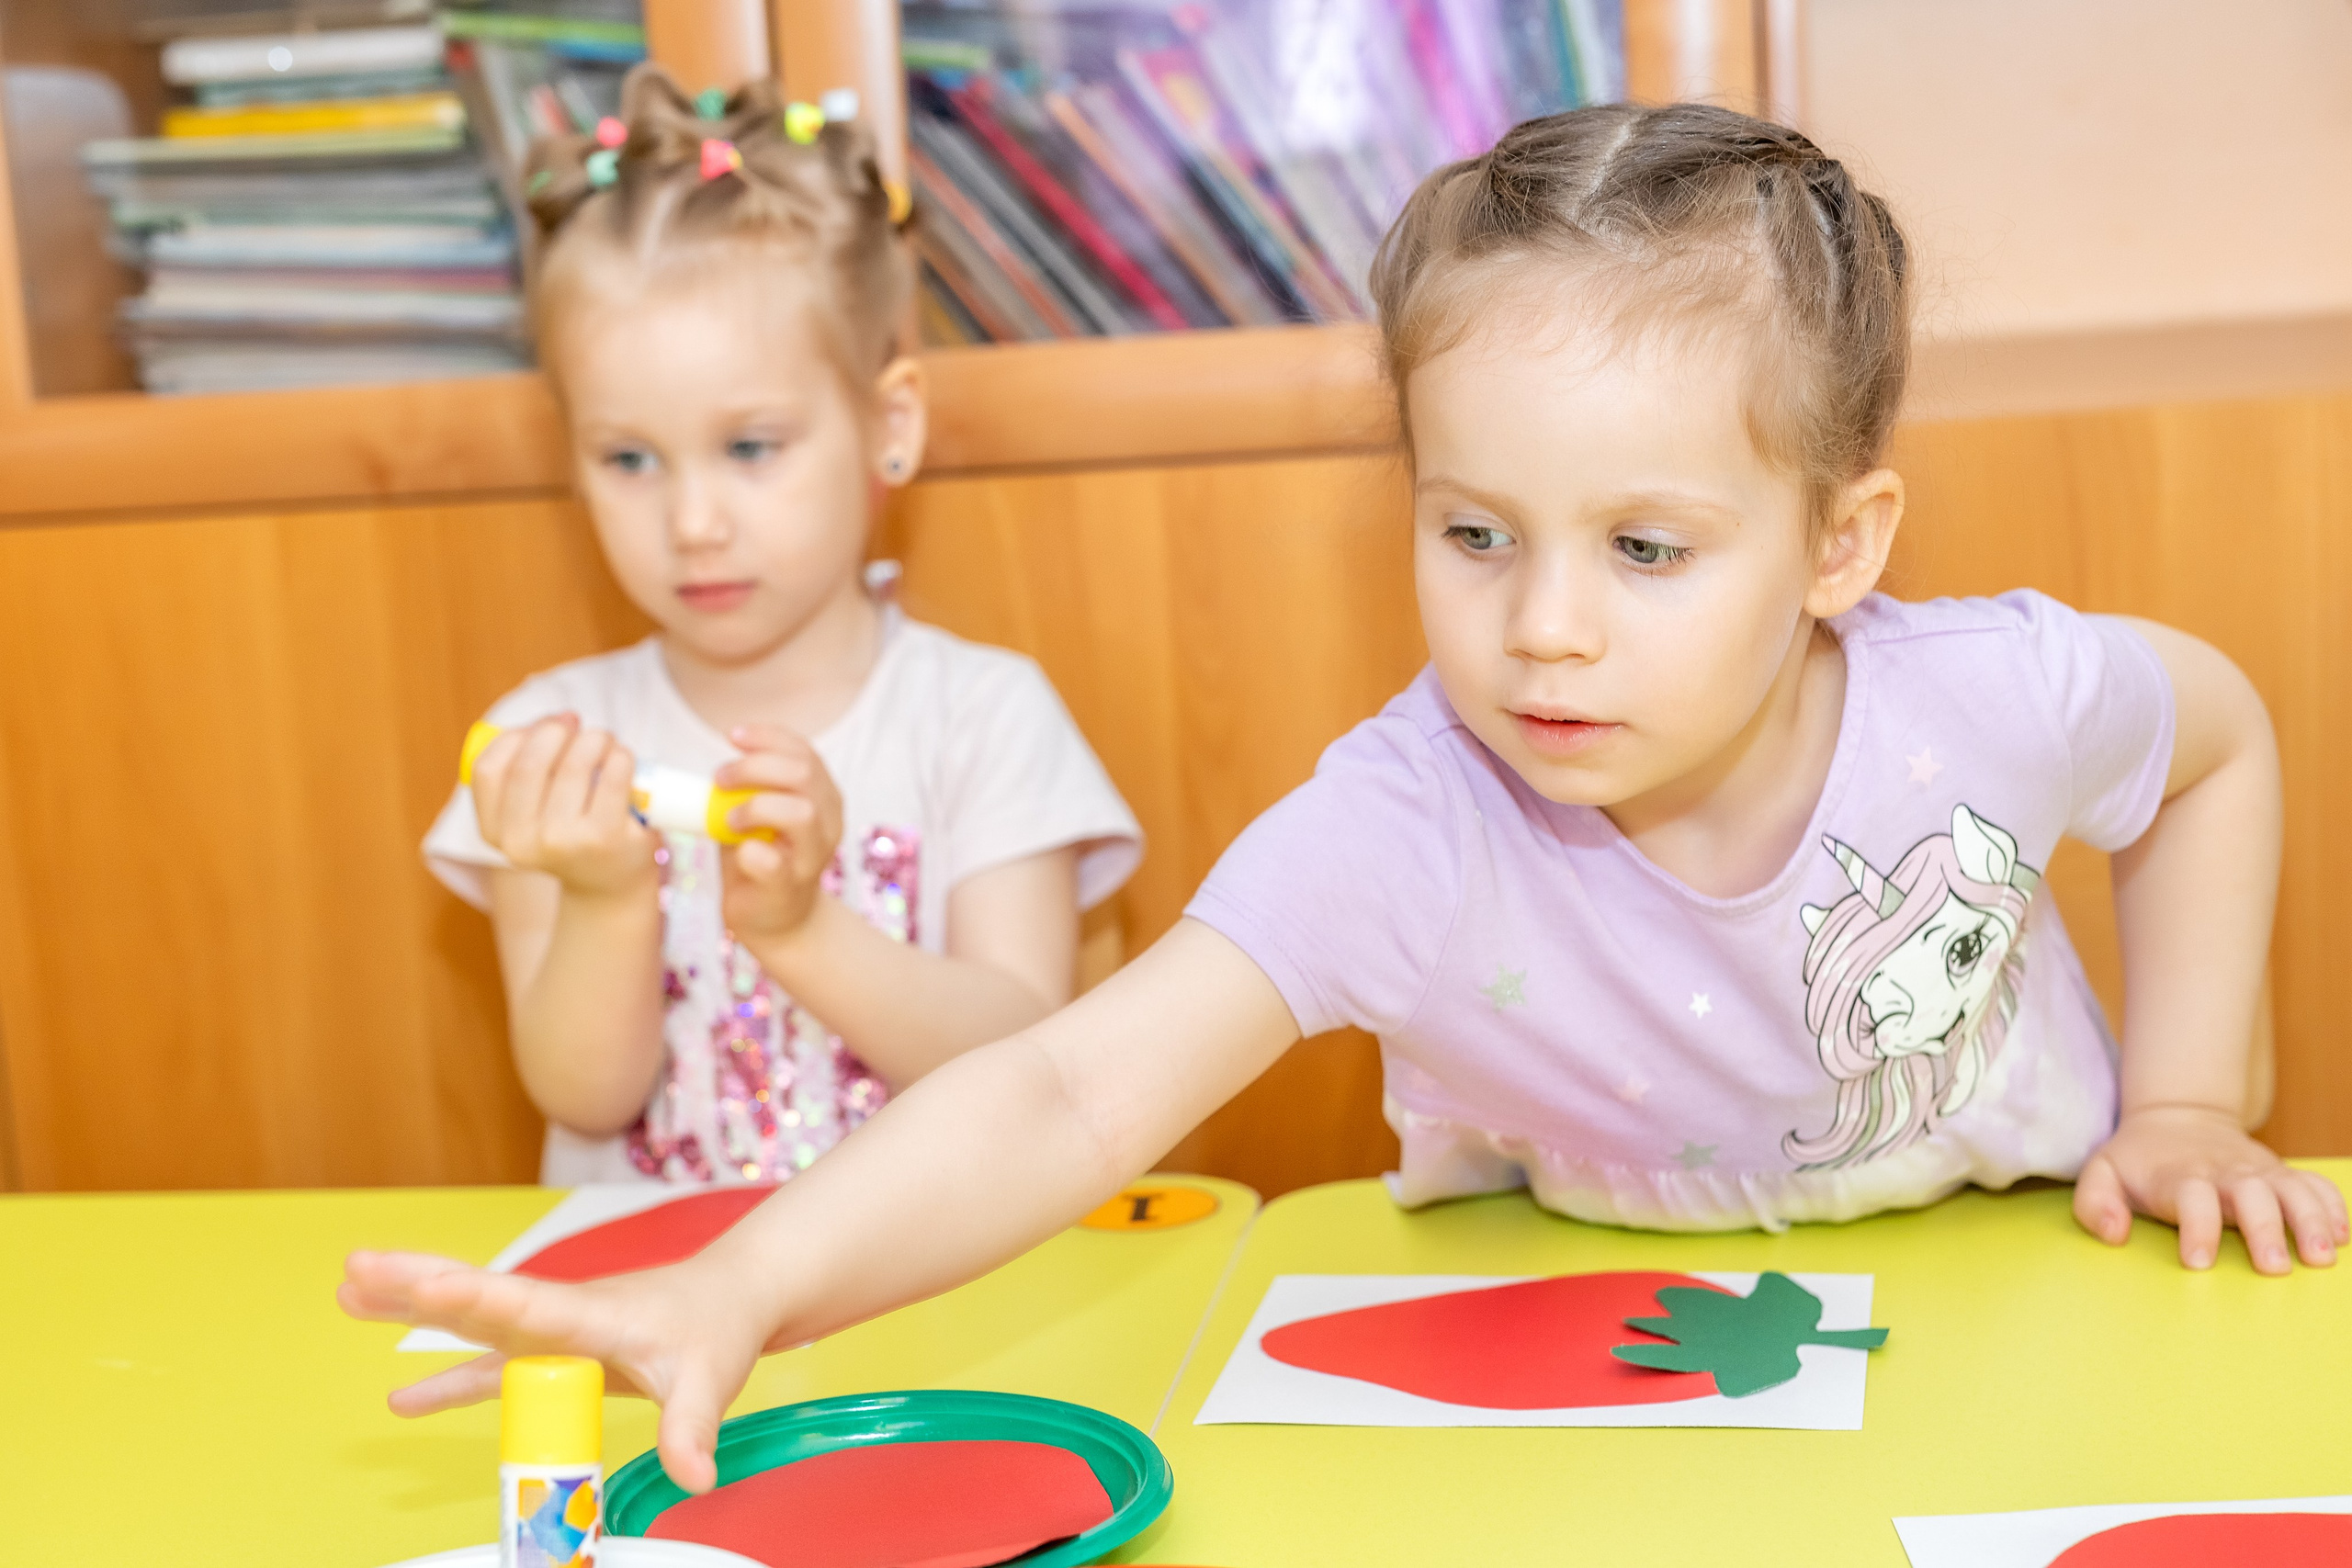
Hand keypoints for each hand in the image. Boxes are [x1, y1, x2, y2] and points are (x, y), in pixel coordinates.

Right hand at [340, 1249, 768, 1492]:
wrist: (729, 1298)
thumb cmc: (716, 1328)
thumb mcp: (710, 1379)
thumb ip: (693, 1427)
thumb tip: (693, 1477)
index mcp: (594, 1314)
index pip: (529, 1305)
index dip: (480, 1296)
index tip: (429, 1284)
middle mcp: (559, 1315)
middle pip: (479, 1297)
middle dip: (417, 1282)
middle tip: (356, 1265)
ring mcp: (549, 1332)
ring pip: (471, 1320)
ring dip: (413, 1308)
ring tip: (349, 1291)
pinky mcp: (550, 1353)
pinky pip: (487, 1367)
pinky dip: (444, 1381)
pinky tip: (399, 1399)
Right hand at [472, 715, 656, 897]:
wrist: (610, 886)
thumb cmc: (573, 833)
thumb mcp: (535, 811)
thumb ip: (530, 769)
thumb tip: (559, 720)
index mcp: (496, 832)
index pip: (488, 768)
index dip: (517, 736)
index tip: (543, 726)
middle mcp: (522, 842)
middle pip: (531, 762)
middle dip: (557, 731)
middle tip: (577, 726)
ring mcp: (563, 841)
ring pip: (574, 763)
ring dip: (594, 738)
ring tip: (604, 741)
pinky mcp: (604, 837)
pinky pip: (613, 774)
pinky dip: (620, 755)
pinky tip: (622, 759)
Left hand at [715, 725, 842, 944]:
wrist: (778, 921)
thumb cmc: (764, 859)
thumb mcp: (760, 815)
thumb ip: (751, 788)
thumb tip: (718, 763)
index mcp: (823, 797)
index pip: (804, 752)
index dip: (768, 737)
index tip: (732, 736)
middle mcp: (827, 822)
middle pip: (803, 774)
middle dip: (754, 767)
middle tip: (720, 779)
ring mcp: (812, 856)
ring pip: (801, 813)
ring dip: (755, 806)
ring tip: (729, 819)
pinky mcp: (789, 887)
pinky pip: (773, 862)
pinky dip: (749, 851)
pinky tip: (738, 852)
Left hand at [2073, 1104, 2347, 1273]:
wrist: (2177, 1117)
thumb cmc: (2138, 1160)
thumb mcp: (2101, 1173)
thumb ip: (2095, 1204)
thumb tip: (2114, 1234)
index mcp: (2180, 1176)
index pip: (2190, 1198)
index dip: (2195, 1227)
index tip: (2198, 1262)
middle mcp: (2225, 1173)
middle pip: (2250, 1195)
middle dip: (2264, 1229)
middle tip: (2273, 1268)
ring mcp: (2259, 1171)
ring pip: (2292, 1190)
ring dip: (2310, 1221)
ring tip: (2323, 1258)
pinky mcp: (2283, 1173)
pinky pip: (2315, 1185)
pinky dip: (2332, 1205)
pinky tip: (2343, 1235)